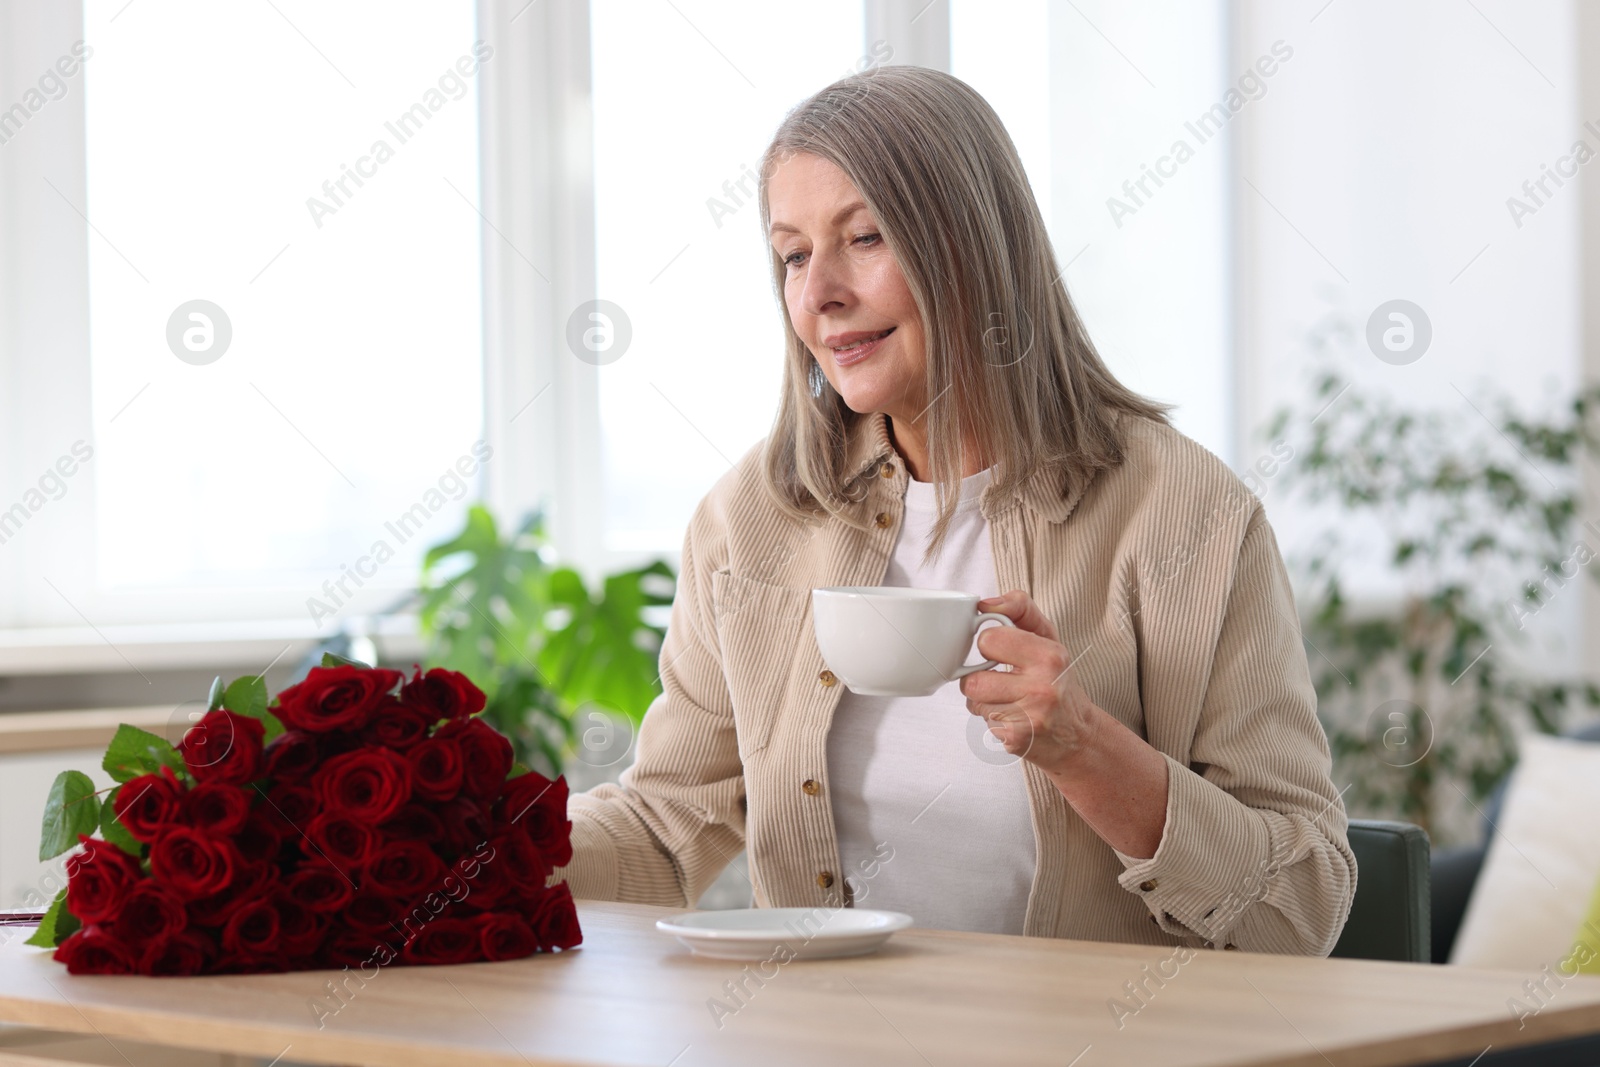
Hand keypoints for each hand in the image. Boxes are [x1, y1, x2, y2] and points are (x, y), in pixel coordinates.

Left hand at [958, 589, 1101, 776]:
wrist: (1079, 735)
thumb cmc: (1059, 681)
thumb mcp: (1048, 638)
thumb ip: (1020, 609)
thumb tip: (985, 604)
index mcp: (1049, 656)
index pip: (988, 640)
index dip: (990, 646)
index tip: (1002, 653)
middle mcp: (1042, 687)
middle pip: (973, 680)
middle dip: (981, 680)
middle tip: (1003, 681)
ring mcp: (1029, 717)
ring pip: (975, 702)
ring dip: (985, 702)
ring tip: (1009, 701)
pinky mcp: (1017, 740)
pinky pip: (983, 723)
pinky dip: (993, 721)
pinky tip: (1014, 719)